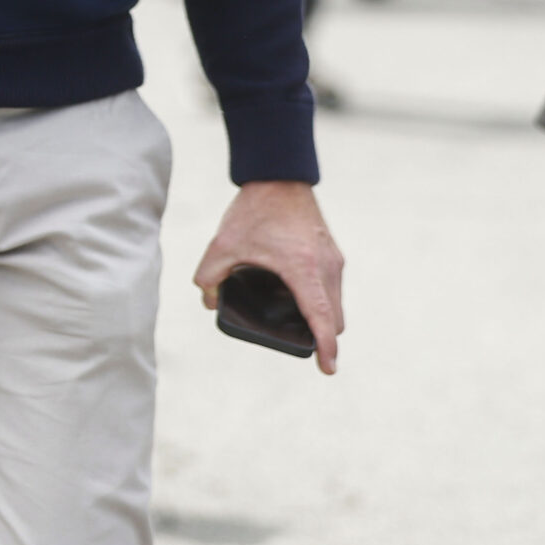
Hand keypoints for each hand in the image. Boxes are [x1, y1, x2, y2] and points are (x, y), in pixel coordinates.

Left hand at [193, 180, 345, 374]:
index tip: (327, 368)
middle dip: (321, 337)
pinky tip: (299, 300)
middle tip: (298, 345)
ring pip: (336, 304)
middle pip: (334, 318)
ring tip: (296, 324)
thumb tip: (208, 301)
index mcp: (302, 268)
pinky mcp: (333, 254)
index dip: (325, 347)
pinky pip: (333, 289)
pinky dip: (322, 301)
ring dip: (323, 319)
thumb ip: (209, 275)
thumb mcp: (222, 243)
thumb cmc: (254, 210)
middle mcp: (326, 266)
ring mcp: (334, 260)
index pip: (321, 317)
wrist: (279, 176)